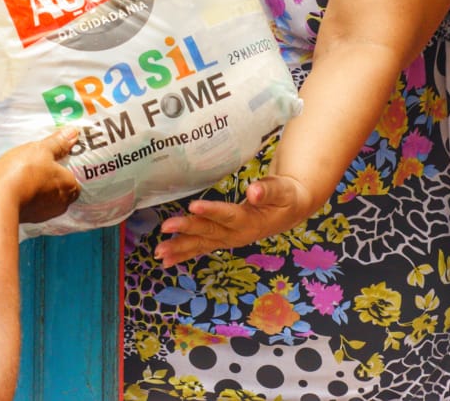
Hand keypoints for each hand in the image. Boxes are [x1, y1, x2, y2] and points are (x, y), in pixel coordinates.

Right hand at [0, 127, 82, 225]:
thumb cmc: (24, 171)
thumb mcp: (41, 149)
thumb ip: (58, 142)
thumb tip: (73, 132)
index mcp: (69, 186)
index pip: (76, 181)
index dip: (67, 170)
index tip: (58, 161)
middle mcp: (60, 204)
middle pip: (61, 190)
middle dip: (53, 180)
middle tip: (41, 165)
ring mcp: (44, 214)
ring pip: (46, 199)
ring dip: (39, 190)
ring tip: (26, 174)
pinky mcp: (27, 218)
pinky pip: (31, 205)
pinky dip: (27, 197)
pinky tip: (17, 186)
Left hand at [154, 175, 315, 265]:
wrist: (290, 211)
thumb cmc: (285, 197)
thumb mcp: (282, 190)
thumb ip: (268, 190)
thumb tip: (254, 191)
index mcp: (251, 221)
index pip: (228, 215)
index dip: (211, 211)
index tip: (193, 205)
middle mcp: (237, 234)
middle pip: (209, 232)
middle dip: (187, 230)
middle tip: (166, 228)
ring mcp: (229, 240)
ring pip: (202, 244)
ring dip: (180, 248)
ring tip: (159, 253)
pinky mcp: (223, 240)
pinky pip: (202, 249)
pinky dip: (184, 254)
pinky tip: (166, 260)